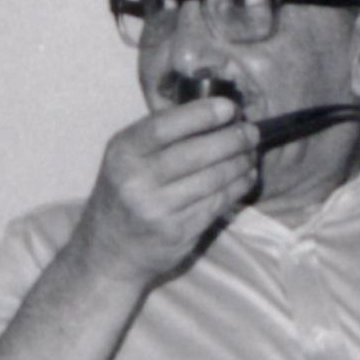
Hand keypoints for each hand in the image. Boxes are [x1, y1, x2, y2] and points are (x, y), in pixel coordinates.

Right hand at [72, 96, 259, 287]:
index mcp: (122, 153)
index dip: (201, 115)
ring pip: (213, 179)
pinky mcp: (178, 231)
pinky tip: (245, 176)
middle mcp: (135, 180)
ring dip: (241, 163)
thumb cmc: (125, 194)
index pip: (163, 127)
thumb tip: (217, 112)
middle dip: (233, 139)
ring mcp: (157, 209)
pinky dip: (238, 186)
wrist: (108, 251)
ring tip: (251, 153)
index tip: (230, 108)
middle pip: (196, 153)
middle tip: (251, 132)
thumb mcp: (127, 159)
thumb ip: (161, 135)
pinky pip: (218, 202)